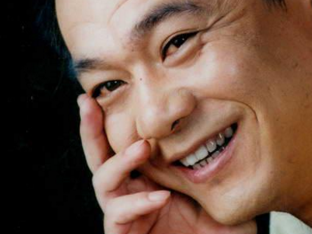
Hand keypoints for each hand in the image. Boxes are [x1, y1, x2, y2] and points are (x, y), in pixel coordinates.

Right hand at [77, 94, 256, 233]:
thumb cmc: (217, 226)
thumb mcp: (215, 185)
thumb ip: (210, 160)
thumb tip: (223, 123)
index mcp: (148, 174)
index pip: (123, 143)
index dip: (111, 119)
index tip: (105, 93)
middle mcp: (132, 189)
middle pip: (100, 155)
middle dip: (91, 128)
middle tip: (86, 101)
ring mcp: (127, 213)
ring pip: (103, 182)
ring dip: (120, 161)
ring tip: (143, 147)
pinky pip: (118, 216)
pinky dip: (138, 204)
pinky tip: (159, 197)